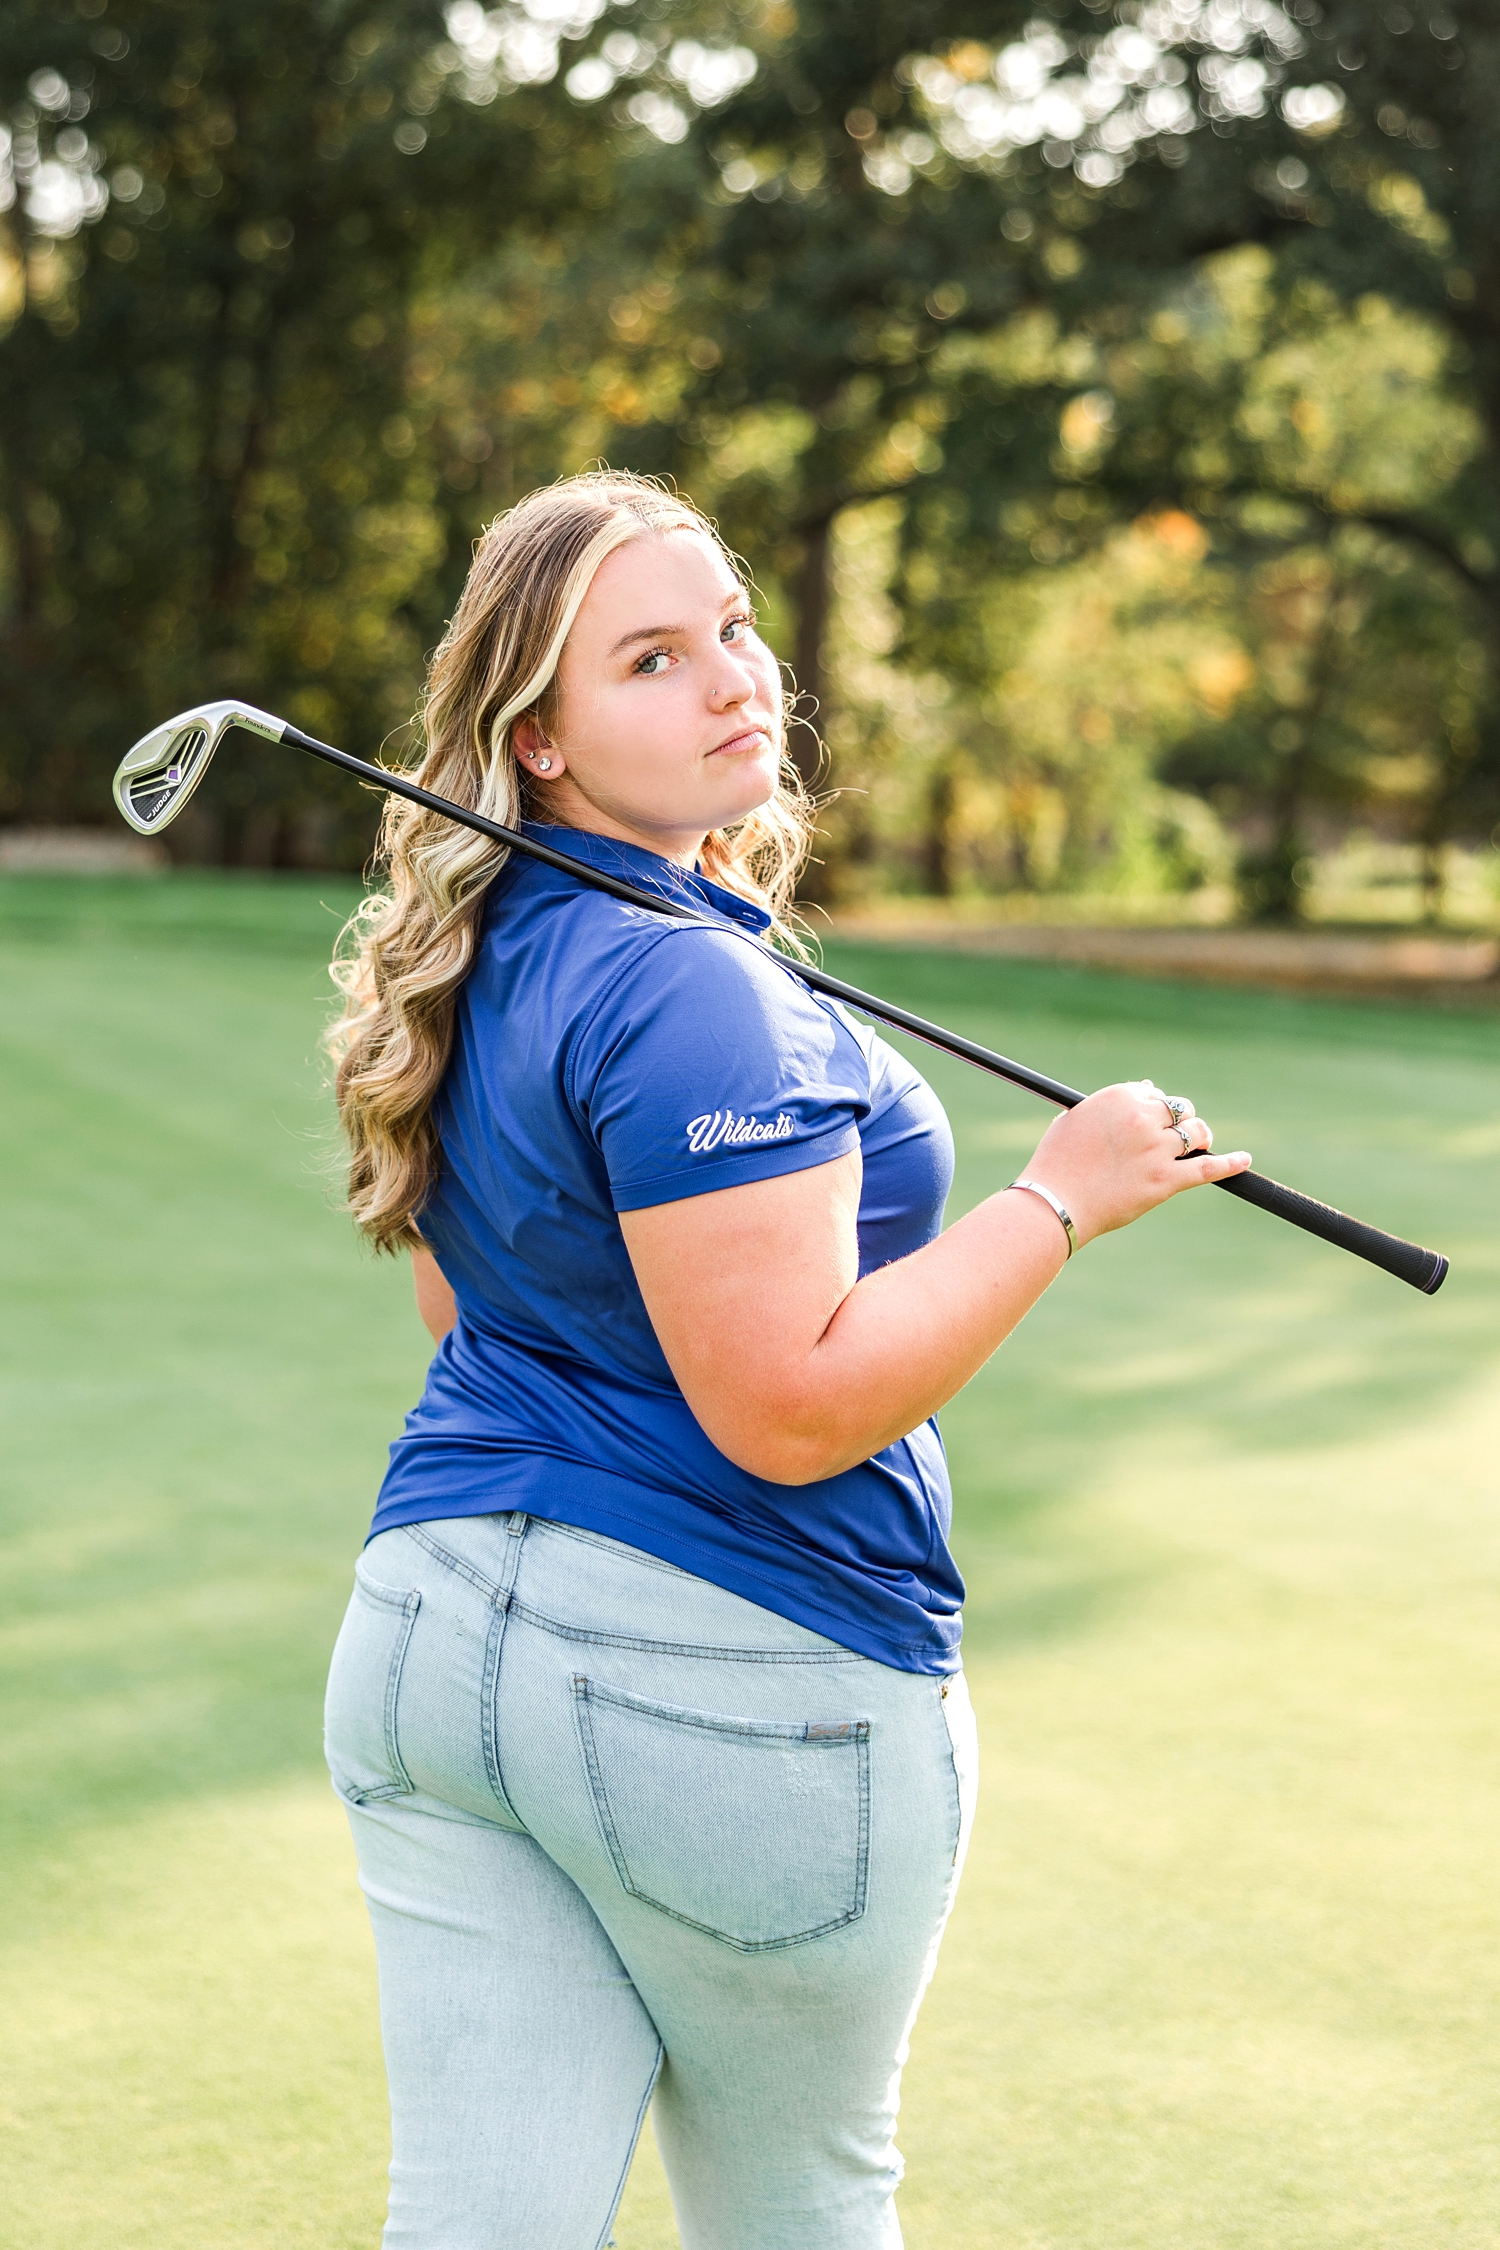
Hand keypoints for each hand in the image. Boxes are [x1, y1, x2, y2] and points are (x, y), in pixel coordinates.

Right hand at [1018, 1081, 1250, 1246]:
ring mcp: (1157, 1150)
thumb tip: (1143, 1092)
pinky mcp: (1167, 1181)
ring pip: (1196, 1133)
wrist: (1055, 1203)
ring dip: (1200, 1138)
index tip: (1152, 1118)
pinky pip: (1208, 1169)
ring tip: (1199, 1145)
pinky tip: (1244, 1160)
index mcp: (1119, 1098)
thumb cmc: (1057, 1164)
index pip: (1152, 1093)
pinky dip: (1231, 1163)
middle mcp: (1142, 1118)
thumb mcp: (1073, 1120)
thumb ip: (1107, 1107)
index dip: (1155, 1107)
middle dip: (1179, 1120)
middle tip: (1174, 1135)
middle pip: (1179, 1109)